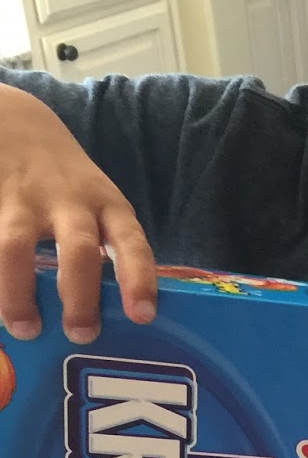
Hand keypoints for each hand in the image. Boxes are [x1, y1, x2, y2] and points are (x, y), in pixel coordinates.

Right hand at [0, 83, 155, 343]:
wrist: (17, 124)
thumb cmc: (70, 187)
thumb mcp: (99, 206)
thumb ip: (105, 253)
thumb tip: (113, 323)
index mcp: (107, 206)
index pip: (131, 242)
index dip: (138, 278)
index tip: (142, 316)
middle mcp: (68, 202)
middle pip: (77, 248)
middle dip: (80, 295)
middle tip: (80, 333)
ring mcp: (22, 200)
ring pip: (15, 246)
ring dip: (18, 292)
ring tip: (23, 328)